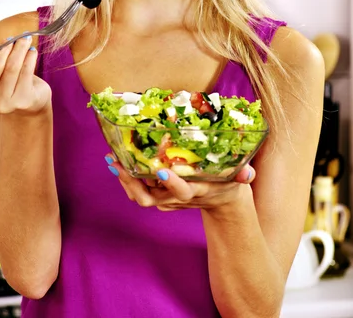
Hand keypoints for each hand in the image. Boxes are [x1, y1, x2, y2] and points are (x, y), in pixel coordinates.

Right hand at [0, 36, 51, 116]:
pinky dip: (29, 58)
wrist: (26, 99)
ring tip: (23, 39)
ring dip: (19, 49)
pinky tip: (31, 50)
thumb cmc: (0, 81)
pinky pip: (26, 72)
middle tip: (10, 38)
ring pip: (12, 68)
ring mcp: (4, 105)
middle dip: (2, 50)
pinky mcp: (23, 101)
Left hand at [105, 155, 254, 210]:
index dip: (172, 183)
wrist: (220, 200)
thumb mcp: (237, 179)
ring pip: (140, 196)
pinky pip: (139, 191)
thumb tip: (249, 172)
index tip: (161, 170)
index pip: (182, 193)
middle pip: (150, 197)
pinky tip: (117, 161)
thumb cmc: (228, 184)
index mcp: (196, 192)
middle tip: (120, 164)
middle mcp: (177, 199)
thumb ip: (243, 175)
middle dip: (133, 183)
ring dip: (125, 180)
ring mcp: (166, 199)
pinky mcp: (159, 196)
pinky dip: (127, 179)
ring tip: (113, 160)